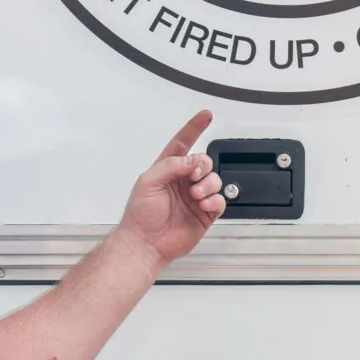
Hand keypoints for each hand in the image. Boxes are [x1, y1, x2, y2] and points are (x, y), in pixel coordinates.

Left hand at [116, 110, 225, 265]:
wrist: (146, 243)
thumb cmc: (140, 215)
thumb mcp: (148, 182)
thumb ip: (170, 165)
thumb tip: (190, 159)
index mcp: (168, 170)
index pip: (183, 143)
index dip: (194, 128)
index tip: (206, 116)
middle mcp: (182, 181)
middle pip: (204, 162)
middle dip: (202, 166)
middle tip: (193, 176)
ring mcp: (195, 197)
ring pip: (215, 180)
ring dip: (208, 185)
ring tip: (196, 195)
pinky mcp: (205, 214)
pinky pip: (219, 201)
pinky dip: (214, 200)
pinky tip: (203, 205)